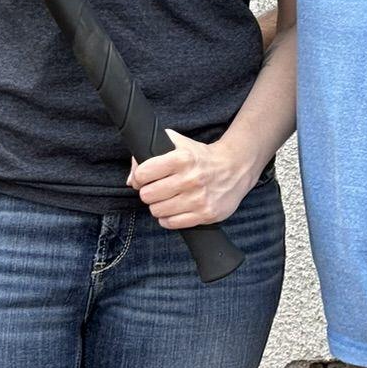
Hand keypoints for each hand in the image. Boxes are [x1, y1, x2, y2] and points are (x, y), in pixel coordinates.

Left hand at [129, 128, 259, 229]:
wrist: (235, 167)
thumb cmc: (201, 156)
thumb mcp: (178, 144)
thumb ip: (150, 151)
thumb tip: (131, 179)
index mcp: (182, 158)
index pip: (143, 173)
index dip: (139, 178)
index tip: (143, 179)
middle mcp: (190, 179)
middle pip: (148, 195)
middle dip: (148, 193)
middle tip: (156, 190)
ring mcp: (198, 198)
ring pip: (158, 211)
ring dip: (158, 207)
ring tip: (166, 200)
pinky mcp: (206, 214)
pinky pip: (172, 223)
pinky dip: (168, 219)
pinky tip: (174, 210)